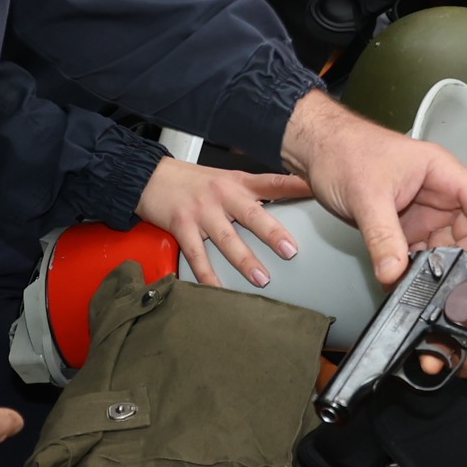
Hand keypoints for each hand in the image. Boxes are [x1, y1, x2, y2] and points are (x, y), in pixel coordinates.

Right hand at [137, 158, 311, 288]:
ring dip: (245, 260)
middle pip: (252, 214)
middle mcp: (222, 195)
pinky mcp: (181, 226)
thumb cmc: (192, 181)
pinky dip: (207, 275)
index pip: (272, 183)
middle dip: (272, 234)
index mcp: (238, 182)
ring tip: (262, 278)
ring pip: (227, 239)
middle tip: (290, 250)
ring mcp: (201, 211)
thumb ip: (253, 191)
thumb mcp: (226, 178)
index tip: (317, 192)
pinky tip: (218, 290)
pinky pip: (197, 256)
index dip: (296, 187)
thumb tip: (286, 204)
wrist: (149, 176)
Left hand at [283, 90, 466, 282]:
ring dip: (439, 269)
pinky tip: (407, 282)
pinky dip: (417, 271)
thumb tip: (396, 273)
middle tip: (454, 285)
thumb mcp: (366, 194)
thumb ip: (383, 236)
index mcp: (441, 171)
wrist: (314, 149)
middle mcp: (438, 192)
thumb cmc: (343, 150)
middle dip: (465, 258)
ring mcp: (422, 211)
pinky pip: (420, 253)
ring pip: (446, 246)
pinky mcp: (403, 227)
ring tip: (429, 288)